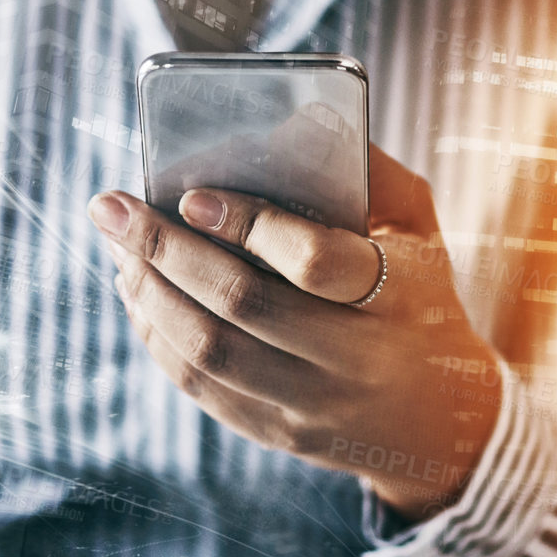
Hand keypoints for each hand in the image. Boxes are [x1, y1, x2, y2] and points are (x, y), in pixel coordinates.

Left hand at [89, 147, 501, 520]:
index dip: (247, 225)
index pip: (313, 261)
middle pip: (242, 307)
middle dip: (164, 251)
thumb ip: (369, 172)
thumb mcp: (420, 228)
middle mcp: (356, 358)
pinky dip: (157, 337)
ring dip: (149, 294)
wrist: (443, 419)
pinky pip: (201, 388)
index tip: (191, 195)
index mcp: (399, 295)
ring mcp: (315, 404)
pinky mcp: (280, 433)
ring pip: (209, 353)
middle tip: (112, 207)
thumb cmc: (421, 296)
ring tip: (116, 246)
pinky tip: (138, 292)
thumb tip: (291, 122)